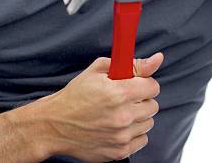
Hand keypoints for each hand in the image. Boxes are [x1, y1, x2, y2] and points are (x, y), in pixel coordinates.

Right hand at [36, 52, 162, 161]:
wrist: (54, 125)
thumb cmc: (76, 94)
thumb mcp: (100, 70)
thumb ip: (132, 64)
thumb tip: (157, 59)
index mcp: (119, 93)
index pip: (153, 87)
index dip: (145, 83)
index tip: (135, 84)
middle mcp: (123, 116)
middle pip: (153, 105)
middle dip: (142, 99)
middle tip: (125, 98)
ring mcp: (121, 136)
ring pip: (149, 123)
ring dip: (138, 116)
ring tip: (120, 112)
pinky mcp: (118, 152)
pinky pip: (142, 140)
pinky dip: (134, 133)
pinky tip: (119, 126)